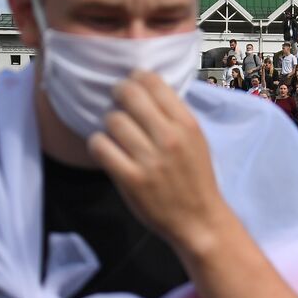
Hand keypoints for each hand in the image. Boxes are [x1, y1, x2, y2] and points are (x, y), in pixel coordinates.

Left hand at [89, 72, 223, 255]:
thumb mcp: (196, 140)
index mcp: (187, 124)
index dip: (136, 78)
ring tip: (115, 133)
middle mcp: (169, 138)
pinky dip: (98, 145)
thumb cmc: (195, 177)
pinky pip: (100, 147)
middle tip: (117, 102)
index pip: (153, 82)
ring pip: (112, 120)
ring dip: (109, 124)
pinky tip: (106, 149)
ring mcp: (149, 159)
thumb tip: (143, 86)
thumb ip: (173, 115)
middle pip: (129, 95)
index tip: (132, 85)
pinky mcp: (131, 179)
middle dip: (118, 94)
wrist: (199, 219)